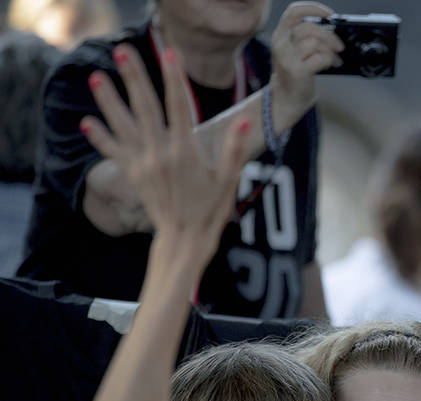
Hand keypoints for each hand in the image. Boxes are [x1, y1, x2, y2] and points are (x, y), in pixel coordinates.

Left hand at [80, 44, 248, 272]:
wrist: (185, 239)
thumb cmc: (211, 210)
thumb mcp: (228, 181)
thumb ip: (233, 150)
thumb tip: (244, 123)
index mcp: (186, 151)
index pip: (180, 106)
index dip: (174, 78)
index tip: (170, 53)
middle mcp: (160, 153)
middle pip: (145, 108)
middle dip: (133, 78)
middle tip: (122, 52)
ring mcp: (143, 164)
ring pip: (123, 125)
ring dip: (108, 101)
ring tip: (96, 77)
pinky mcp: (133, 175)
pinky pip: (113, 152)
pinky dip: (100, 137)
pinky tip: (87, 122)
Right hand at [270, 2, 343, 123]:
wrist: (286, 99)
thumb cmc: (293, 73)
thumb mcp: (294, 49)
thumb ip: (306, 36)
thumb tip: (330, 28)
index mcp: (280, 35)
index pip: (294, 11)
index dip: (313, 8)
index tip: (329, 15)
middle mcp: (281, 44)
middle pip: (309, 27)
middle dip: (329, 35)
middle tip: (339, 46)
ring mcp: (288, 58)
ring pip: (315, 42)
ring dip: (330, 51)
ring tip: (334, 59)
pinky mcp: (298, 71)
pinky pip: (320, 58)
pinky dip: (329, 60)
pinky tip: (329, 65)